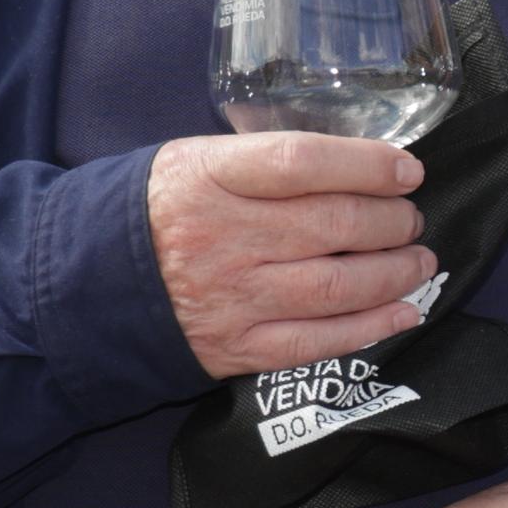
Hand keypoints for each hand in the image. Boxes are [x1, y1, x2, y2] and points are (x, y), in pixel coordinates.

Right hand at [148, 134, 431, 378]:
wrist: (88, 284)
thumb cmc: (160, 210)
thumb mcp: (195, 160)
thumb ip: (265, 159)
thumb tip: (358, 163)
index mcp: (209, 178)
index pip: (301, 163)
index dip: (366, 165)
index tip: (407, 172)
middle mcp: (222, 237)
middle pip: (332, 226)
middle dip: (391, 222)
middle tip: (410, 219)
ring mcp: (231, 297)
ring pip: (336, 287)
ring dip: (395, 273)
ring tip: (419, 260)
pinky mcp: (236, 348)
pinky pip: (317, 342)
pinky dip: (371, 327)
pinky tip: (403, 310)